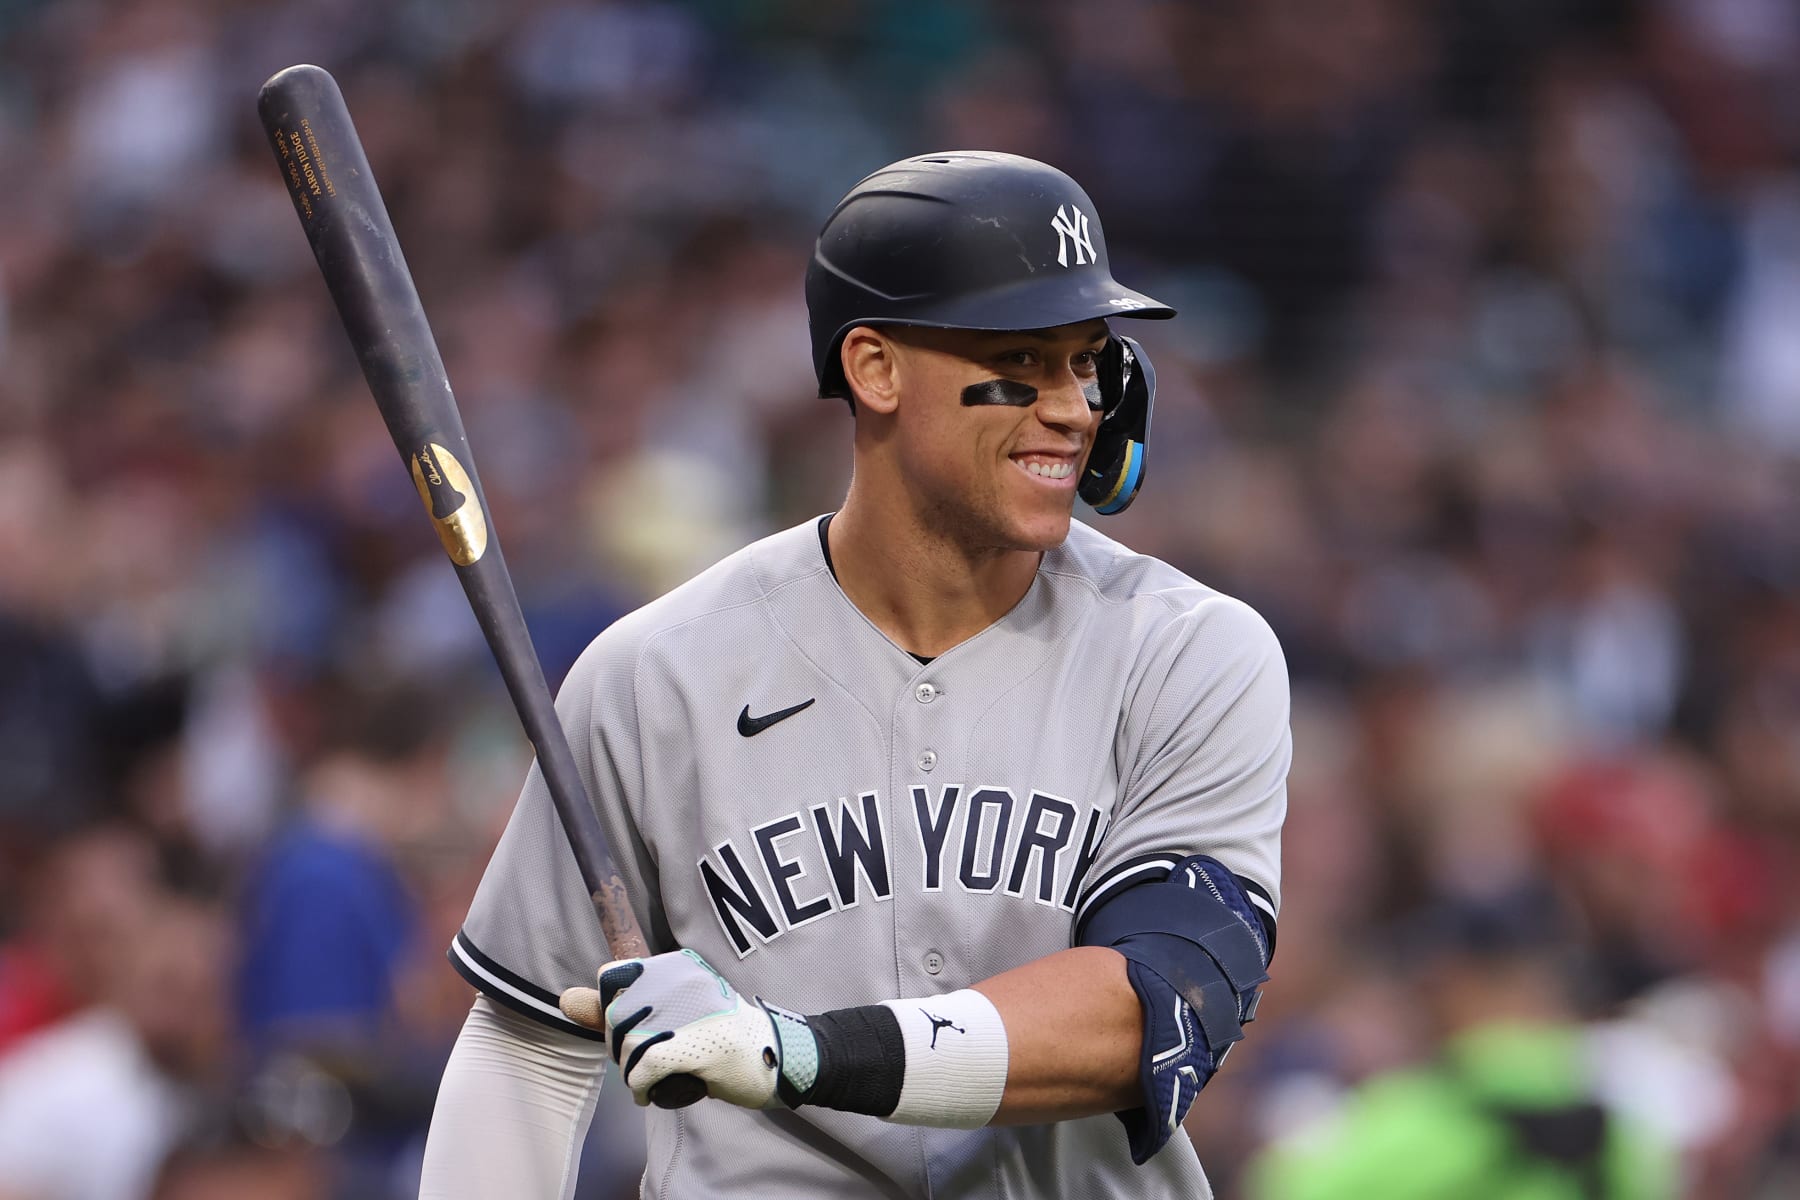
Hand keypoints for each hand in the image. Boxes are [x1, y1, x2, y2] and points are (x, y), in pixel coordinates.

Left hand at [560, 949, 791, 1108]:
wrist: (776, 1057)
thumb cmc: (720, 1034)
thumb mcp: (673, 1009)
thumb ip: (616, 1006)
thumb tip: (565, 999)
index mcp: (675, 963)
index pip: (612, 975)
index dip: (614, 1011)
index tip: (639, 1027)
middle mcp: (679, 979)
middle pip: (615, 1018)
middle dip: (622, 1047)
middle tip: (651, 1059)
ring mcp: (687, 1011)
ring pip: (625, 1047)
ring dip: (633, 1071)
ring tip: (656, 1076)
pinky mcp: (693, 1045)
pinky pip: (641, 1070)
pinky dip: (640, 1087)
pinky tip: (650, 1092)